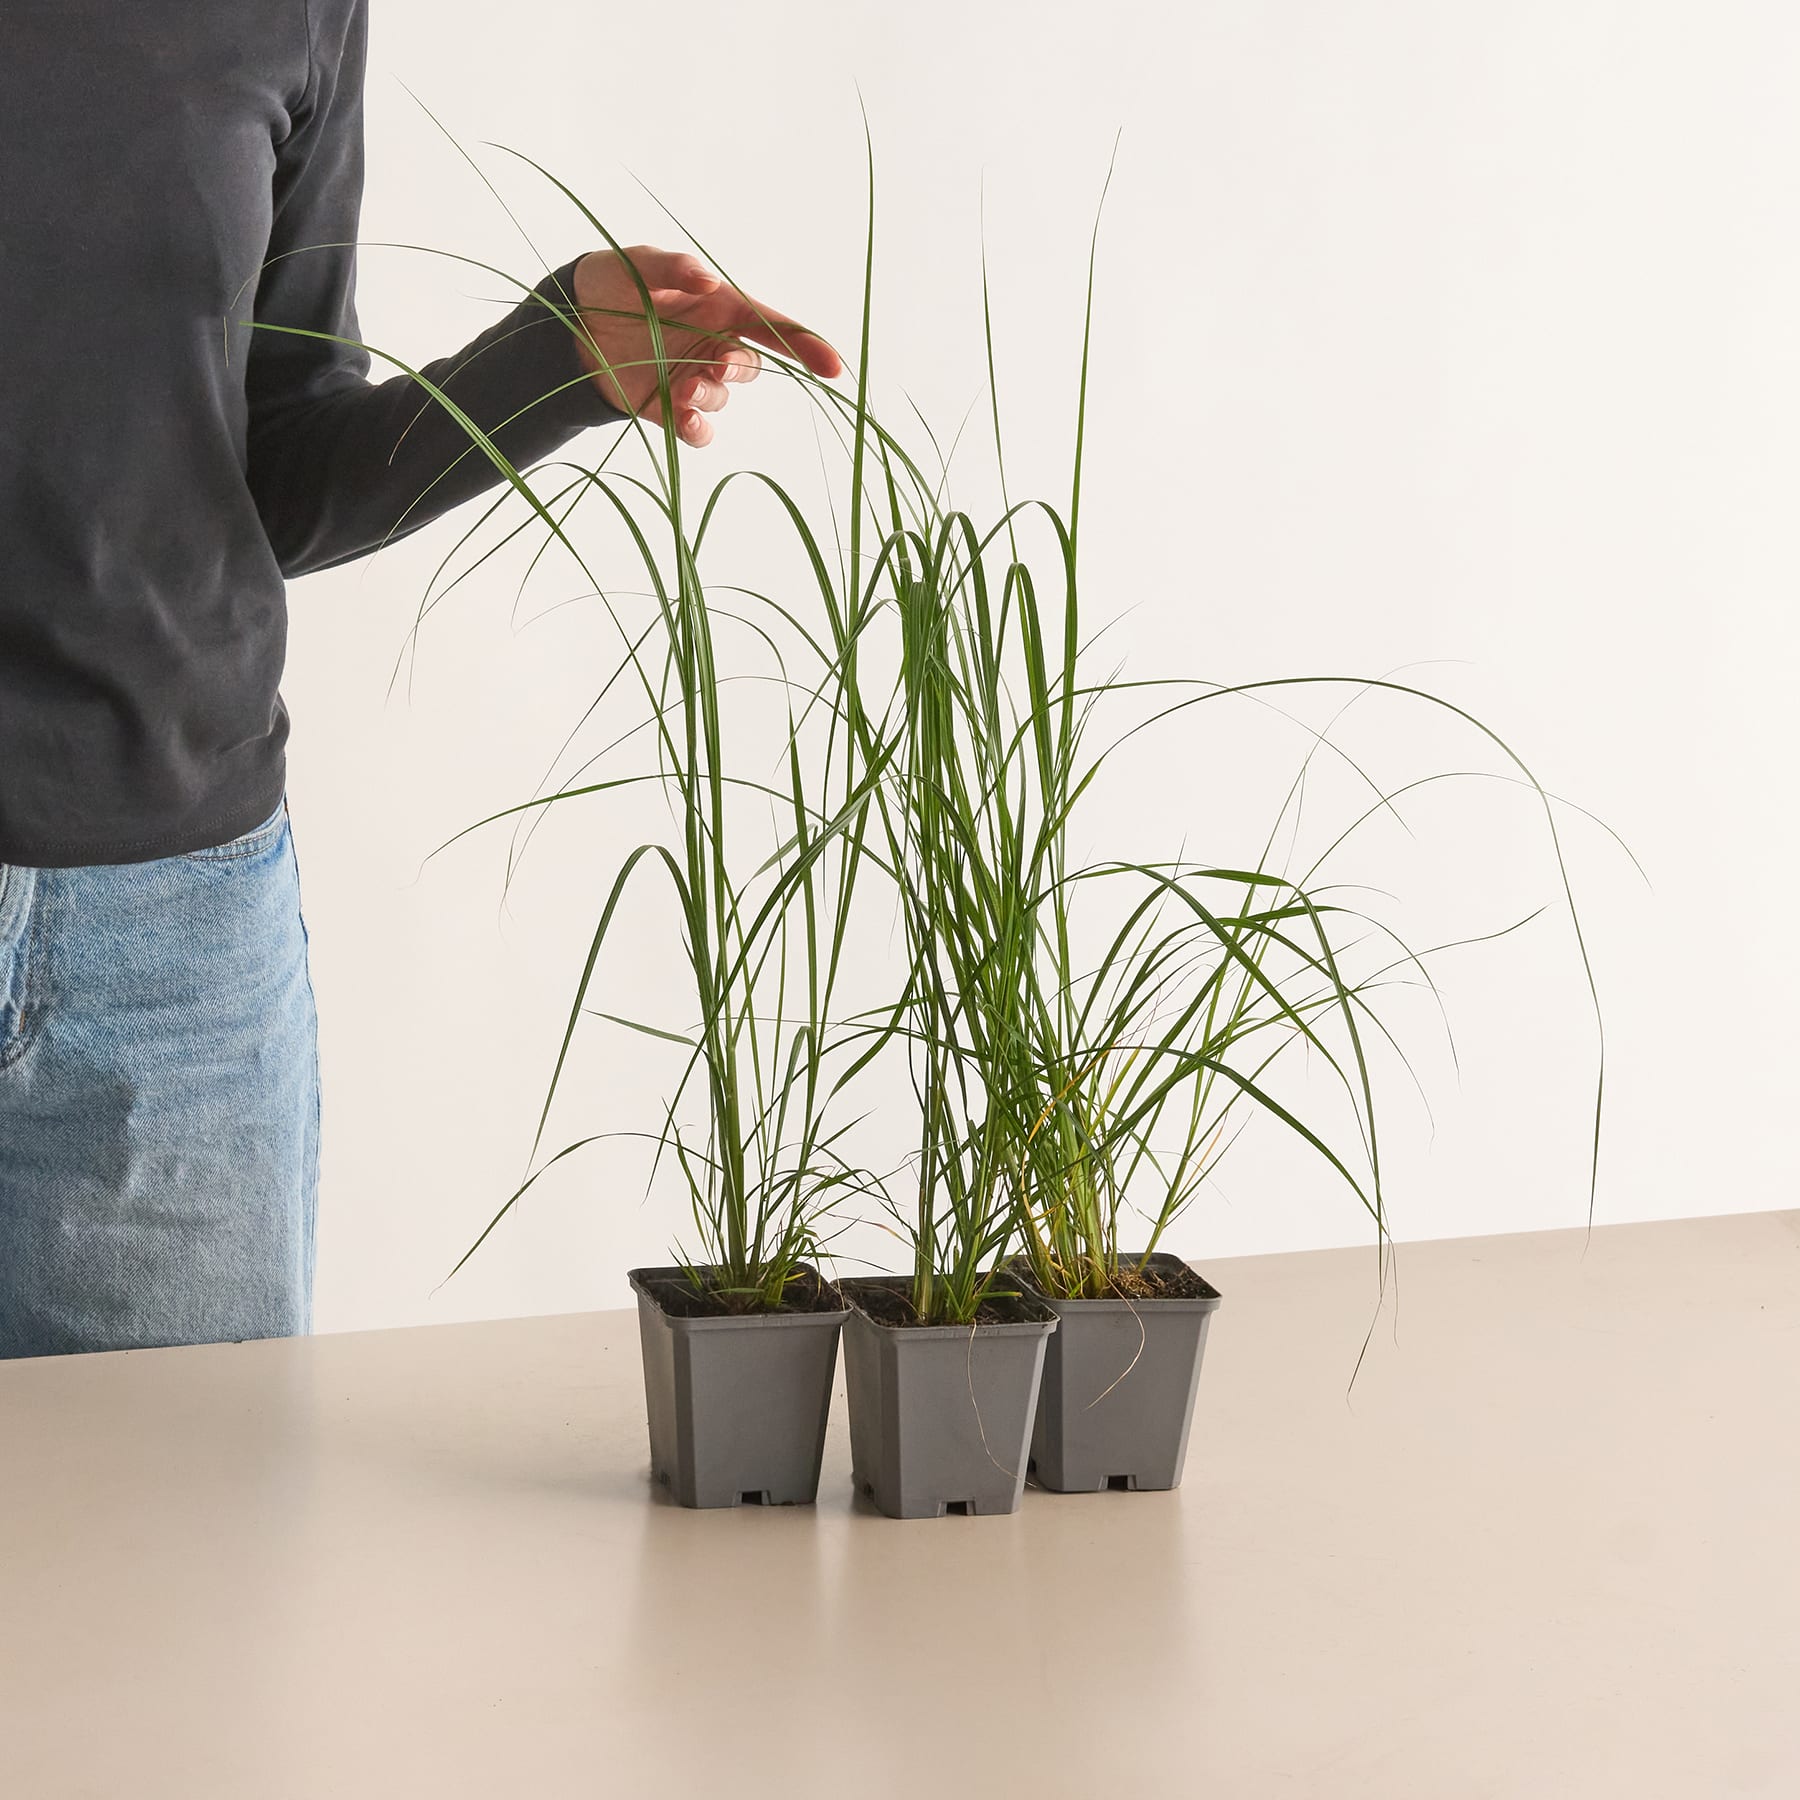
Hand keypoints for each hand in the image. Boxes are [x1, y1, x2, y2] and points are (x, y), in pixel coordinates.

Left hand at [569, 245, 842, 446]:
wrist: (568, 324)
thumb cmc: (610, 283)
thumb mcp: (636, 263)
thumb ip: (673, 267)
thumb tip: (707, 281)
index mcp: (719, 308)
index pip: (774, 328)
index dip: (807, 346)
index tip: (834, 367)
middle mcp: (712, 344)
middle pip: (750, 367)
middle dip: (737, 369)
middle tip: (714, 363)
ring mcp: (691, 378)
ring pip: (721, 398)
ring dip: (708, 395)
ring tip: (681, 386)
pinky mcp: (667, 409)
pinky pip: (697, 430)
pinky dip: (696, 429)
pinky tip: (684, 419)